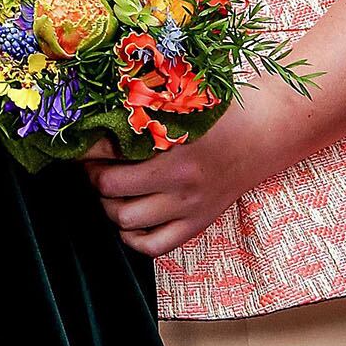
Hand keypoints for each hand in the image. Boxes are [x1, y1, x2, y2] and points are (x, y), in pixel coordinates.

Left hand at [81, 99, 275, 256]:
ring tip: (111, 189)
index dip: (87, 147)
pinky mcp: (197, 224)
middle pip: (111, 188)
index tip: (80, 141)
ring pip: (125, 219)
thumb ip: (149, 102)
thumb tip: (104, 104)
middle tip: (94, 165)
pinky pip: (153, 246)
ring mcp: (189, 206)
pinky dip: (132, 237)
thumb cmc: (222, 111)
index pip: (111, 151)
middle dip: (94, 175)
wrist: (265, 134)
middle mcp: (180, 180)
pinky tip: (129, 218)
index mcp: (174, 145)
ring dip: (109, 204)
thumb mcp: (185, 99)